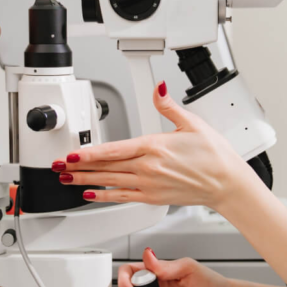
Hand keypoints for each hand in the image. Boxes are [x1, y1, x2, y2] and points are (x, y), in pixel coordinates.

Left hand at [53, 81, 255, 209]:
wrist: (227, 183)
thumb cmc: (214, 155)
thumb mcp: (191, 123)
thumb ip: (167, 106)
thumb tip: (158, 89)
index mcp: (155, 146)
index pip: (113, 150)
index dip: (89, 153)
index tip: (71, 154)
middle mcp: (148, 168)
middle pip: (106, 167)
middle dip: (79, 167)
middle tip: (58, 166)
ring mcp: (149, 185)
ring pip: (110, 182)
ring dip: (86, 181)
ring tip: (67, 179)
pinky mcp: (153, 197)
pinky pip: (123, 197)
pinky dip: (104, 196)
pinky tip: (91, 195)